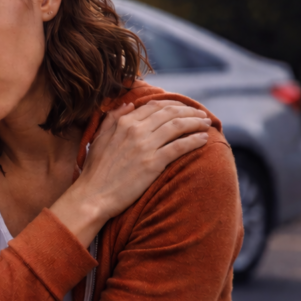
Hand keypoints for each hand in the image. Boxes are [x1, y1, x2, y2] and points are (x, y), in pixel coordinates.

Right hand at [51, 100, 210, 245]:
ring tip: (207, 124)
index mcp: (122, 123)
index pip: (154, 106)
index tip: (183, 108)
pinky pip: (180, 146)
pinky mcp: (154, 163)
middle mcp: (135, 130)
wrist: (93, 196)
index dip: (172, 105)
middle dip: (189, 111)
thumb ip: (112, 119)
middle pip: (170, 113)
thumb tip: (129, 104)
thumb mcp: (98, 139)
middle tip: (201, 115)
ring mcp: (145, 146)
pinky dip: (195, 140)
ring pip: (178, 126)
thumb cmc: (95, 171)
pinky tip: (204, 139)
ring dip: (196, 123)